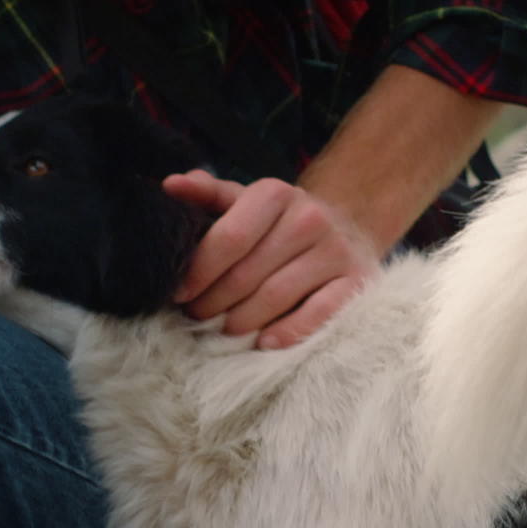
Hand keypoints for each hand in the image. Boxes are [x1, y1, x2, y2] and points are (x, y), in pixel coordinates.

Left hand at [162, 170, 381, 349]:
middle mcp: (309, 217)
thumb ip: (210, 195)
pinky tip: (265, 341)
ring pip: (276, 295)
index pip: (229, 237)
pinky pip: (317, 314)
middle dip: (214, 300)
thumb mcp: (247, 203)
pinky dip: (287, 332)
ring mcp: (335, 251)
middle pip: (247, 273)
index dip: (199, 270)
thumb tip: (170, 185)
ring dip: (242, 319)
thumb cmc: (280, 223)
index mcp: (276, 194)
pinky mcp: (356, 282)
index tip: (178, 292)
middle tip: (197, 316)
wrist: (346, 231)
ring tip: (225, 328)